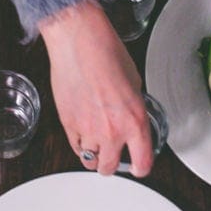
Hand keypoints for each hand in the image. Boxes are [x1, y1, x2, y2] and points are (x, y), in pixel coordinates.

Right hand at [39, 0, 152, 176]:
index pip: (143, 163)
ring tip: (96, 143)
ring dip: (94, 154)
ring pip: (90, 161)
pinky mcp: (68, 125)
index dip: (141, 168)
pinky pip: (74, 147)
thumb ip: (134, 108)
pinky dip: (79, 144)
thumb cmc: (106, 53)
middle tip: (114, 157)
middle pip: (110, 168)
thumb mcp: (135, 83)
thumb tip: (131, 116)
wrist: (80, 42)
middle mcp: (112, 131)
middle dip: (113, 164)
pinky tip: (83, 134)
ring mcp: (88, 130)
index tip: (138, 167)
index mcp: (135, 121)